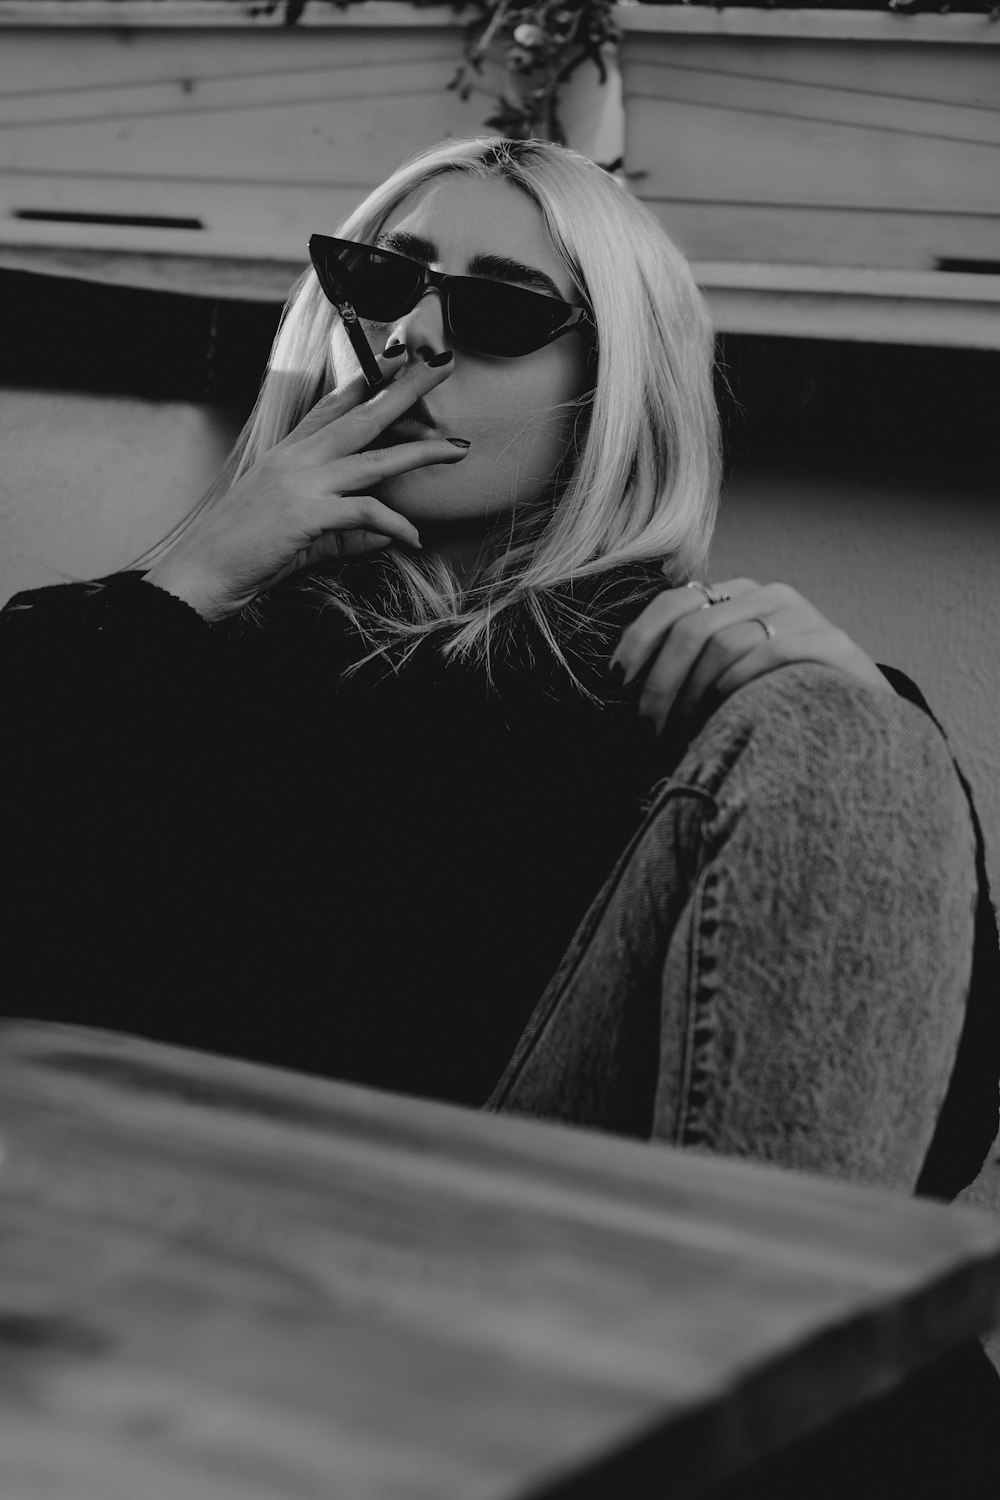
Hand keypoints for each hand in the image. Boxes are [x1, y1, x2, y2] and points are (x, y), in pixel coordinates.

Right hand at [144, 350, 468, 621]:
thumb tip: (383, 536)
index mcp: (289, 454)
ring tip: (456, 449)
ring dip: (420, 452)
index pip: (333, 406)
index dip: (367, 381)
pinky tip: (414, 539)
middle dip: (405, 390)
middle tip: (440, 367)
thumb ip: (345, 532)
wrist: (199, 575)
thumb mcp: (301, 536)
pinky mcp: (305, 514)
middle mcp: (296, 459)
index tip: (398, 359)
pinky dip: (395, 525)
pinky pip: (365, 512)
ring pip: (373, 459)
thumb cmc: (244, 555)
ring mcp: (300, 483)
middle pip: (362, 415)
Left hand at [610, 578, 894, 738]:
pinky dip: (738, 687)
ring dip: (693, 696)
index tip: (618, 682)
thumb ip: (688, 666)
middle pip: (692, 628)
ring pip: (724, 642)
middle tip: (649, 731)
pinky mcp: (832, 641)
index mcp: (736, 596)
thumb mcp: (726, 680)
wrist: (860, 724)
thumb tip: (622, 681)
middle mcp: (769, 594)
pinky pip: (769, 653)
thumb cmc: (777, 707)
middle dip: (661, 684)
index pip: (673, 603)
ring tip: (685, 738)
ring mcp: (804, 614)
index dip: (638, 640)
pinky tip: (728, 718)